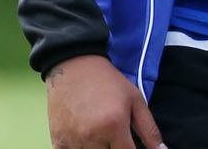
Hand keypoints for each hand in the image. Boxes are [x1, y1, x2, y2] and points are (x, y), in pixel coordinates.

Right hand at [46, 55, 167, 148]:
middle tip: (114, 136)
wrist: (74, 66)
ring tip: (101, 133)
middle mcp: (92, 137)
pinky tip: (84, 138)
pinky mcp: (58, 142)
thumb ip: (149, 129)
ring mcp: (73, 141)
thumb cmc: (109, 82)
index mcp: (114, 126)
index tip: (130, 145)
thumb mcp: (135, 99)